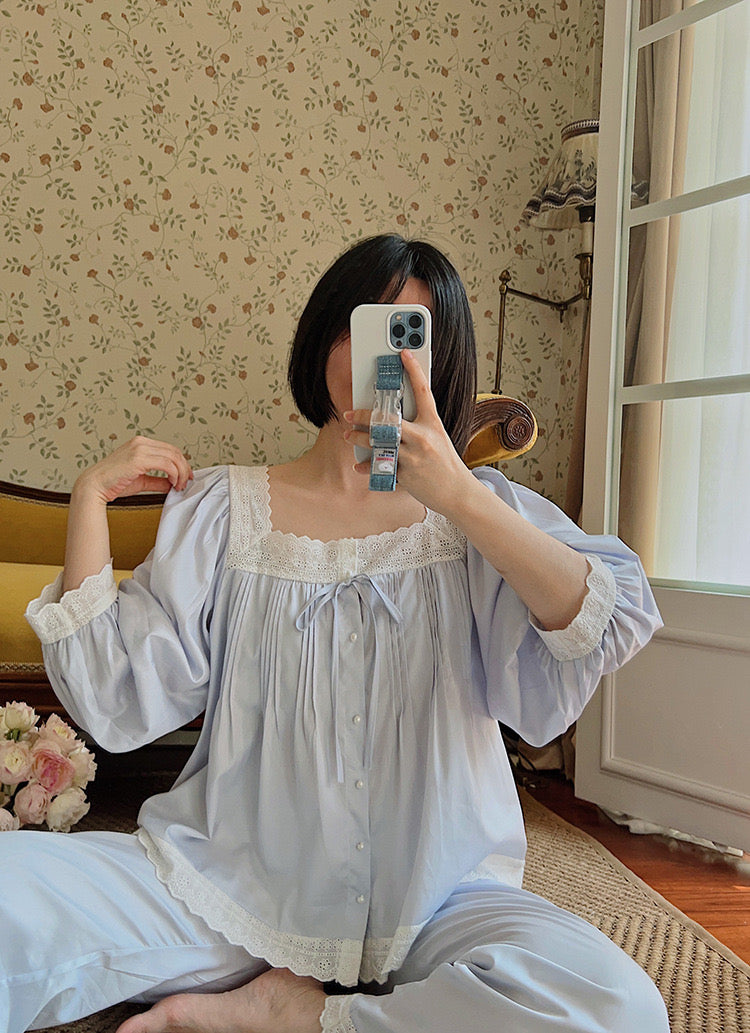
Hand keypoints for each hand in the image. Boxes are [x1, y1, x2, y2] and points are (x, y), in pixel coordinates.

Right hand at [74, 435, 193, 504]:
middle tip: (186, 481)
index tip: (186, 475)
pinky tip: (172, 483)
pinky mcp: (138, 458)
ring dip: (180, 473)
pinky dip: (174, 474)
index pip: (169, 449)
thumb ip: (157, 480)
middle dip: (184, 468)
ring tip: (179, 486)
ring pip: (173, 457)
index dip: (182, 462)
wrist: (94, 486)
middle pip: (174, 451)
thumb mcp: (141, 480)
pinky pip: (166, 464)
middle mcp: (141, 442)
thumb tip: (172, 484)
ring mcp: (139, 448)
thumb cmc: (112, 482)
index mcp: (140, 443)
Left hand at [343, 349, 472, 515]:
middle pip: (388, 420)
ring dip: (359, 440)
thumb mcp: (437, 438)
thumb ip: (418, 426)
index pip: (423, 391)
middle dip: (364, 417)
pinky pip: (381, 468)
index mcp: (432, 423)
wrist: (457, 492)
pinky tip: (360, 466)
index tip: (403, 353)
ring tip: (349, 437)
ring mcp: (414, 456)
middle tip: (349, 414)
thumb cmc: (445, 463)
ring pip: (378, 443)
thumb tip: (393, 417)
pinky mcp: (407, 475)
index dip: (414, 370)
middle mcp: (423, 437)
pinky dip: (368, 467)